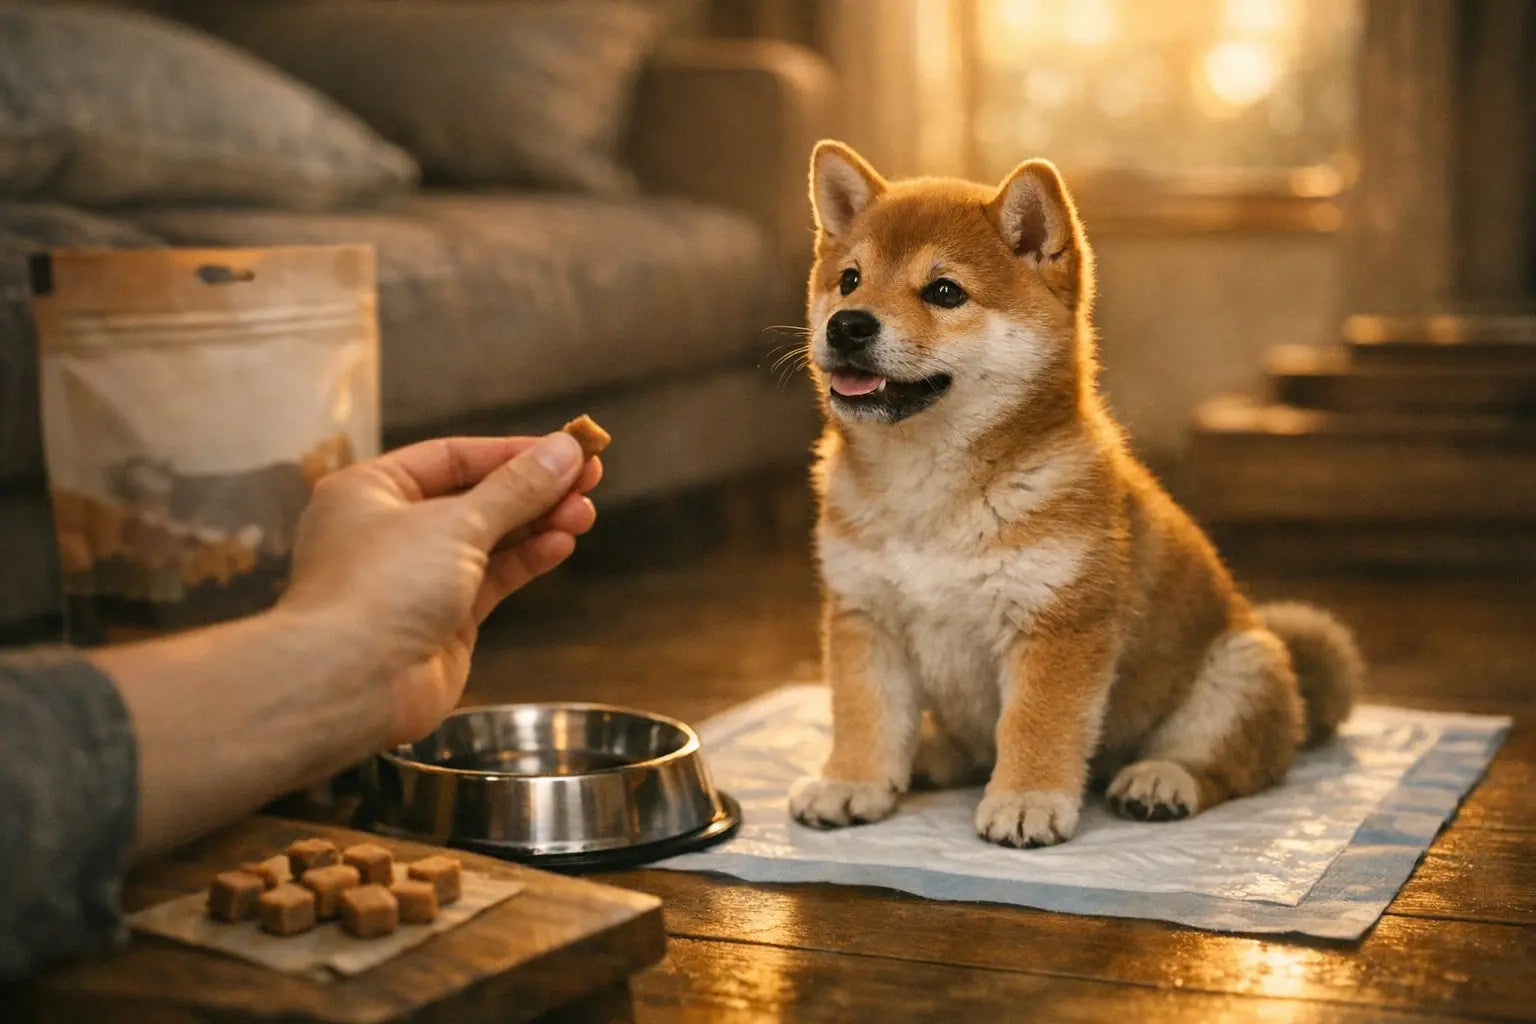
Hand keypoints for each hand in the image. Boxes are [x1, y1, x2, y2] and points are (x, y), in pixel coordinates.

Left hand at [279, 433, 600, 743]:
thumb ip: (517, 489)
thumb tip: (566, 450)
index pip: (452, 457)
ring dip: (536, 525)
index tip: (566, 450)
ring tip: (584, 513)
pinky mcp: (443, 621)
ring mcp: (417, 578)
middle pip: (474, 498)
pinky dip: (526, 560)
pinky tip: (561, 544)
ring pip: (487, 540)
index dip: (512, 452)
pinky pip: (491, 579)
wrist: (352, 684)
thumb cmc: (383, 587)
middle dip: (532, 490)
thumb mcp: (456, 523)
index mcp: (371, 491)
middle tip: (589, 480)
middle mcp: (390, 531)